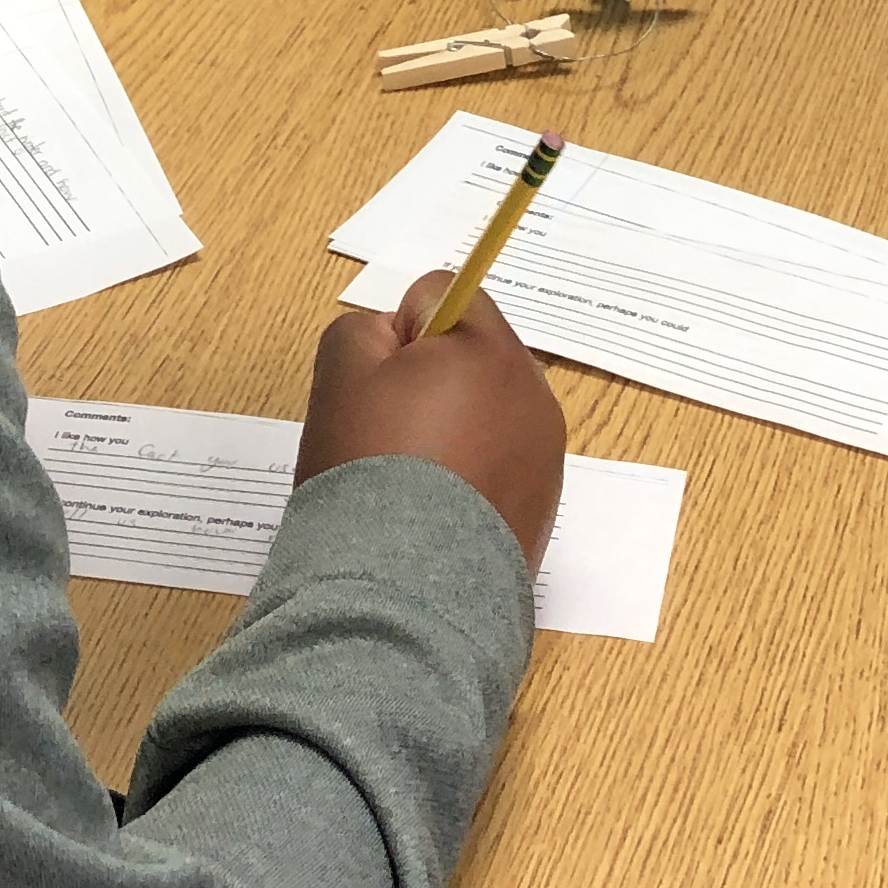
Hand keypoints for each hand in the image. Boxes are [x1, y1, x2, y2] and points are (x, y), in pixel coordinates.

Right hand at [293, 277, 565, 571]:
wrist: (402, 592)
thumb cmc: (370, 469)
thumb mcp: (341, 374)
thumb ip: (366, 328)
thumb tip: (398, 340)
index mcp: (491, 350)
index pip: (445, 294)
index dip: (399, 333)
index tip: (378, 386)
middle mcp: (534, 395)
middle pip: (473, 354)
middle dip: (432, 379)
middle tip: (388, 435)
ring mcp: (546, 457)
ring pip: (488, 411)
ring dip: (454, 429)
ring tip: (412, 484)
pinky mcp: (544, 510)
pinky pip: (502, 466)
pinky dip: (471, 478)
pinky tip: (435, 517)